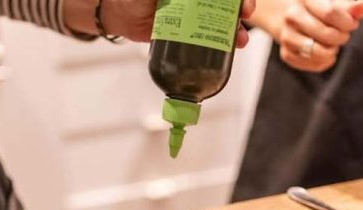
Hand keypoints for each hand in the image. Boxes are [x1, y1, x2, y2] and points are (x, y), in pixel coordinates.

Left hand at [64, 0, 255, 47]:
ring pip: (222, 21)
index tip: (242, 1)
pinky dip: (220, 46)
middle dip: (241, 8)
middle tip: (245, 15)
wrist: (117, 14)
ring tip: (241, 40)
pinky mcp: (187, 34)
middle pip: (227, 3)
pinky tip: (229, 50)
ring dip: (236, 29)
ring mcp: (193, 16)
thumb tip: (189, 0)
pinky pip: (208, 39)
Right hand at [273, 0, 362, 71]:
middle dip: (341, 38)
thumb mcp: (337, 3)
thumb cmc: (322, 9)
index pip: (330, 13)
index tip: (352, 24)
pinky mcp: (286, 53)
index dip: (347, 22)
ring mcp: (286, 36)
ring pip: (316, 51)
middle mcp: (291, 17)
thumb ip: (351, 7)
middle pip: (325, 34)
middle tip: (343, 35)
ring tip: (333, 46)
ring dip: (331, 51)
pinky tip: (326, 55)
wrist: (296, 20)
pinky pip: (310, 63)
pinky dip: (323, 62)